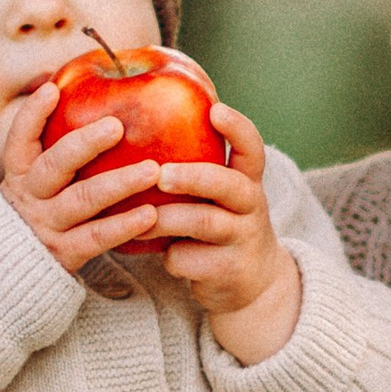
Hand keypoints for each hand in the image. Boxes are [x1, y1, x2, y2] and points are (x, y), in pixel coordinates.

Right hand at [0, 77, 165, 273]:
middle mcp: (30, 196)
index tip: (52, 90)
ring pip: (82, 200)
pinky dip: (124, 225)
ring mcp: (47, 225)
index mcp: (20, 171)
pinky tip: (152, 214)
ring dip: (118, 183)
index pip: (19, 139)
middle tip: (117, 126)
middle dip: (85, 144)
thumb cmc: (43, 206)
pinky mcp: (66, 253)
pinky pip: (97, 237)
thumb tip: (85, 92)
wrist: (15, 268)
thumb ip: (60, 142)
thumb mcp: (39, 176)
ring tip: (152, 170)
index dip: (33, 114)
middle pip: (54, 165)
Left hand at [143, 102, 301, 363]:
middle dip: (192, 177)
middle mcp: (250, 205)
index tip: (215, 110)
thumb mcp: (220, 196)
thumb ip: (198, 169)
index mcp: (247, 180)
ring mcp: (242, 238)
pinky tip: (154, 253)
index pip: (252, 147)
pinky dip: (166, 256)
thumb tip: (137, 126)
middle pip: (228, 184)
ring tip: (139, 218)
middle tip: (160, 174)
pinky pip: (187, 259)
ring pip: (202, 222)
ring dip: (165, 219)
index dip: (236, 127)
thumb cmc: (220, 223)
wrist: (253, 282)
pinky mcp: (228, 270)